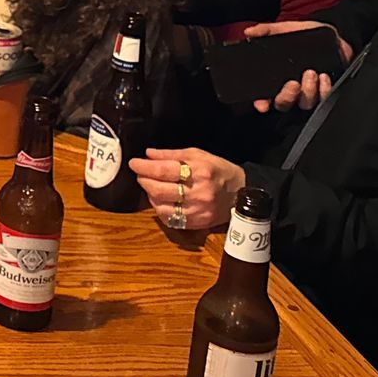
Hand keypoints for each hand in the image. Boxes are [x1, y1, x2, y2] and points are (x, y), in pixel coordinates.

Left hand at [128, 147, 246, 230]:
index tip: (134, 163)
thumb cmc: (219, 170)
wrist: (243, 193)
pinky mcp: (197, 222)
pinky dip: (160, 209)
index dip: (144, 167)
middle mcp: (198, 193)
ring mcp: (198, 210)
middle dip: (144, 181)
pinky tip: (161, 201)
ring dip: (151, 196)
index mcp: (199, 172)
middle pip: (159, 190)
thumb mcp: (198, 154)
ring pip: (161, 207)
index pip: (163, 170)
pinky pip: (170, 219)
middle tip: (141, 174)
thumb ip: (171, 154)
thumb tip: (148, 154)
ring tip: (152, 187)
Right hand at [240, 20, 350, 112]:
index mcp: (276, 78)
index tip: (262, 103)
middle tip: (293, 83)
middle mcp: (291, 89)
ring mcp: (308, 92)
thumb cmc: (306, 35)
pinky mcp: (325, 91)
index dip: (261, 102)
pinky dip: (324, 89)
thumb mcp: (285, 29)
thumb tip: (250, 31)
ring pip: (305, 103)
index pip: (264, 96)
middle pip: (284, 104)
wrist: (332, 37)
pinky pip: (324, 98)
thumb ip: (267, 30)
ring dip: (308, 91)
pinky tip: (324, 77)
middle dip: (287, 96)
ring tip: (311, 73)